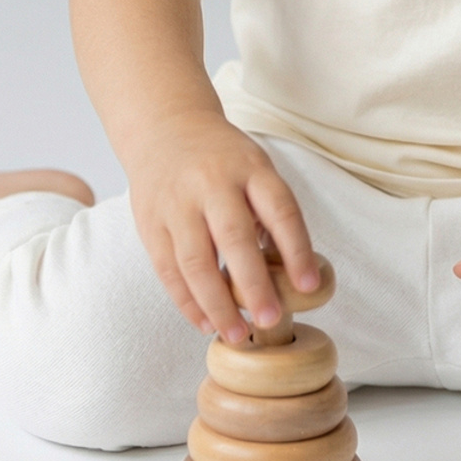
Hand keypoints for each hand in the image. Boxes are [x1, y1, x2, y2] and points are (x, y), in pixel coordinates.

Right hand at [127, 113, 321, 340]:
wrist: (165, 126)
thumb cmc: (223, 159)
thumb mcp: (255, 168)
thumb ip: (271, 213)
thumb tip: (294, 275)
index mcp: (249, 167)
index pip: (279, 209)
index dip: (296, 249)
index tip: (309, 286)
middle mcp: (211, 183)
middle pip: (234, 237)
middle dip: (254, 284)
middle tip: (271, 320)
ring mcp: (177, 203)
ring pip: (195, 261)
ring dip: (217, 304)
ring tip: (237, 334)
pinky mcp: (150, 223)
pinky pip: (167, 269)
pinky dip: (186, 301)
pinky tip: (205, 322)